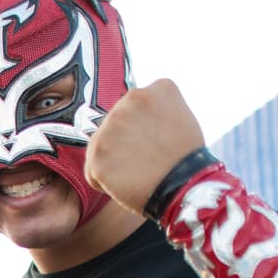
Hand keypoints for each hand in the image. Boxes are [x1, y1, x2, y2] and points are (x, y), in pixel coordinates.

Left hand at [84, 79, 205, 214]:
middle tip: (147, 159)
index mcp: (150, 91)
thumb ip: (151, 111)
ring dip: (113, 163)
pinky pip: (92, 171)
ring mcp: (110, 126)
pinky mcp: (98, 153)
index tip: (157, 142)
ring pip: (100, 148)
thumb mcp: (179, 116)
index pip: (130, 110)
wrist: (185, 186)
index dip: (141, 131)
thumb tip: (133, 118)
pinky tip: (126, 184)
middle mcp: (127, 101)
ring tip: (138, 172)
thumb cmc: (185, 158)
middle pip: (113, 128)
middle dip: (124, 145)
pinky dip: (104, 182)